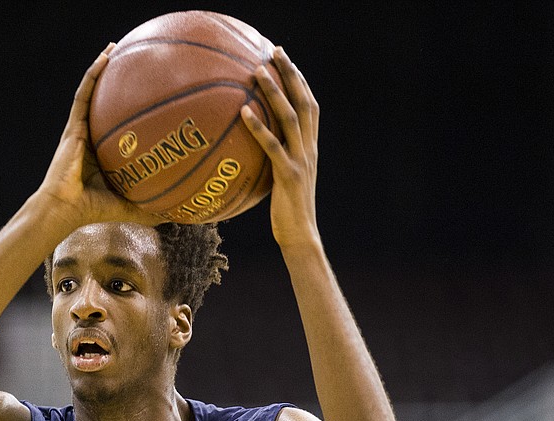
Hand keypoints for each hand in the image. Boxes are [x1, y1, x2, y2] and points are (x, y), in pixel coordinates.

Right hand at [36, 45, 163, 227]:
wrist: (66, 209)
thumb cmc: (92, 210)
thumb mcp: (129, 206)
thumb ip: (150, 207)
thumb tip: (176, 215)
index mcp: (102, 153)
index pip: (116, 125)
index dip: (128, 108)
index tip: (147, 96)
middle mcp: (91, 137)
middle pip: (104, 103)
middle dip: (117, 82)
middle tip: (134, 64)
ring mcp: (80, 130)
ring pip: (91, 92)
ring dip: (102, 69)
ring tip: (115, 48)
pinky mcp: (72, 126)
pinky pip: (83, 95)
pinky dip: (92, 75)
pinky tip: (105, 57)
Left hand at [241, 47, 319, 248]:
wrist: (301, 237)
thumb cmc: (287, 212)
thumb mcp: (283, 179)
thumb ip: (275, 159)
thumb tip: (252, 147)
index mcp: (311, 148)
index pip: (310, 106)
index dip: (300, 80)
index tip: (285, 59)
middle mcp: (310, 149)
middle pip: (304, 102)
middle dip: (291, 74)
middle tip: (275, 51)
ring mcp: (301, 161)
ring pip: (290, 118)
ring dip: (275, 91)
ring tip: (258, 71)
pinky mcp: (289, 175)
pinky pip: (273, 146)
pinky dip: (259, 127)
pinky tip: (243, 112)